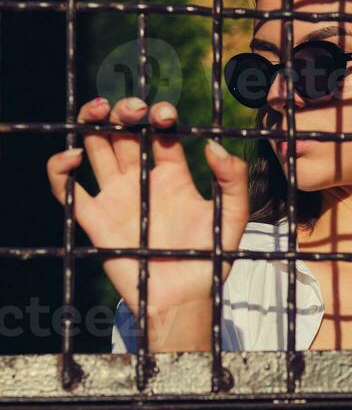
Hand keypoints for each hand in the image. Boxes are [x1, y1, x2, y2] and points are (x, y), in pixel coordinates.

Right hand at [46, 97, 249, 345]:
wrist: (184, 300)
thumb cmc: (209, 261)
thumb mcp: (233, 219)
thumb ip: (234, 182)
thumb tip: (213, 145)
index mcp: (172, 175)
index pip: (159, 133)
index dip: (159, 115)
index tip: (164, 114)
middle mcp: (140, 180)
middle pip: (122, 132)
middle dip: (124, 111)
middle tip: (133, 109)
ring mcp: (115, 197)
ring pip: (94, 147)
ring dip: (90, 122)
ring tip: (98, 111)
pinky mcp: (94, 219)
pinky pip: (67, 190)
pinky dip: (60, 168)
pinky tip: (73, 158)